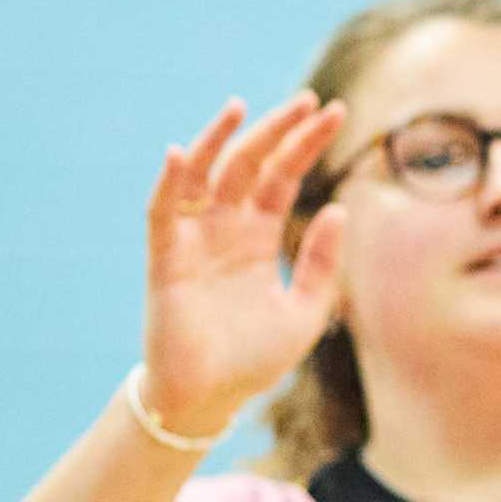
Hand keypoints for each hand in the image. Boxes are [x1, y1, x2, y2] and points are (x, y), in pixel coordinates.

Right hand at [139, 93, 349, 435]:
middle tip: (306, 101)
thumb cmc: (254, 359)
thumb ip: (321, 262)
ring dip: (219, 141)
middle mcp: (226, 229)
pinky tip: (184, 153)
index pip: (282, 177)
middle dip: (275, 132)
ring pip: (205, 176)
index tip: (335, 112)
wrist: (210, 400)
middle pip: (249, 166)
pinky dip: (170, 182)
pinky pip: (163, 212)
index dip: (304, 145)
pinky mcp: (166, 259)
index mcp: (259, 237)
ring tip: (241, 107)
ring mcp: (194, 240)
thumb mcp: (306, 310)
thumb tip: (337, 208)